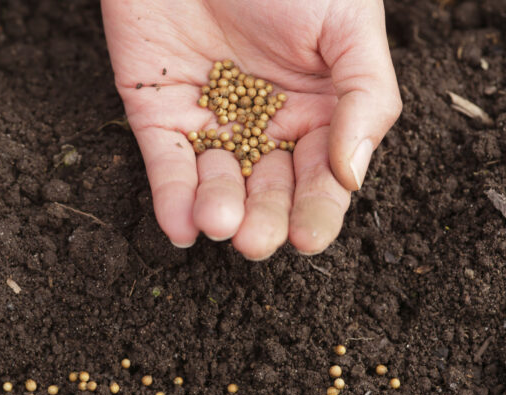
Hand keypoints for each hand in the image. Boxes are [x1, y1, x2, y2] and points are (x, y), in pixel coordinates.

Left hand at [102, 0, 400, 257]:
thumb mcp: (346, 26)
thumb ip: (364, 97)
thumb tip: (353, 175)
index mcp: (317, 110)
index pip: (320, 177)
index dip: (316, 211)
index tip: (307, 238)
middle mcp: (263, 125)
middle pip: (266, 190)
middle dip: (262, 219)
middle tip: (255, 241)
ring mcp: (210, 122)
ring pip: (215, 182)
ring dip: (216, 209)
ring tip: (219, 223)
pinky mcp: (158, 115)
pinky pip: (165, 164)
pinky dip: (169, 197)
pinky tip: (179, 226)